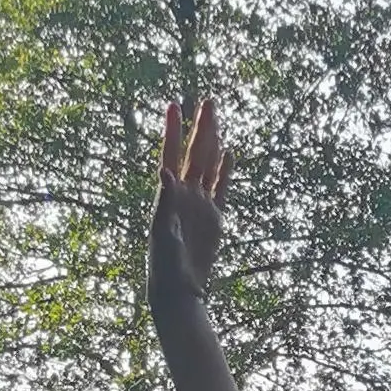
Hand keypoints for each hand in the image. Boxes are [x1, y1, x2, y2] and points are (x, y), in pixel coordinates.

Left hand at [148, 96, 229, 310]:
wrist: (180, 289)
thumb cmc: (164, 263)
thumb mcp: (162, 230)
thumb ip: (164, 199)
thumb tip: (164, 169)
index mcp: (169, 194)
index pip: (171, 154)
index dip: (173, 130)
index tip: (174, 105)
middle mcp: (185, 194)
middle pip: (195, 153)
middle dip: (200, 127)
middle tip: (207, 100)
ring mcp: (200, 204)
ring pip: (209, 165)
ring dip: (212, 141)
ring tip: (215, 117)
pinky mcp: (214, 218)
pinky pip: (221, 188)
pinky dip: (225, 171)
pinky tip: (228, 153)